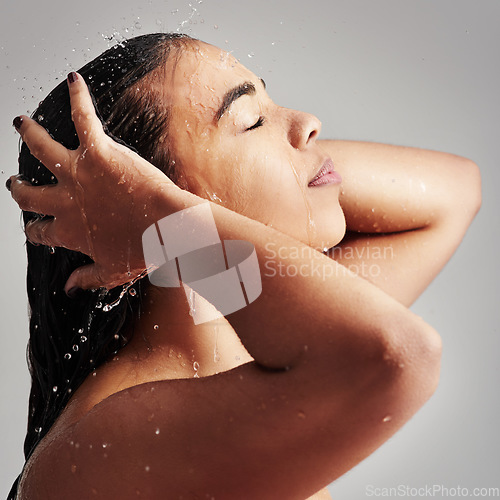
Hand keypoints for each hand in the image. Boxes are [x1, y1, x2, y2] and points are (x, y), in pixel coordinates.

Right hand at [8, 72, 176, 293]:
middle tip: (15, 181)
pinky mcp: (99, 152)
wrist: (169, 229)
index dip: (34, 230)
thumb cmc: (146, 251)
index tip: (34, 228)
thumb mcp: (113, 273)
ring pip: (42, 148)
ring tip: (22, 124)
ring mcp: (79, 174)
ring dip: (30, 134)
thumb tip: (69, 288)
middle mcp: (66, 201)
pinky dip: (78, 97)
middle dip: (19, 188)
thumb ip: (88, 278)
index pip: (39, 231)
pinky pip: (84, 117)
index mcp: (69, 231)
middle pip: (29, 193)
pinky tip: (75, 81)